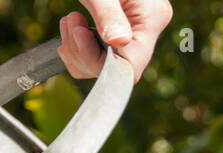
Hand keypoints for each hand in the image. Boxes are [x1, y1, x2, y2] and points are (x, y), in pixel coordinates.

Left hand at [57, 1, 172, 80]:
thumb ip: (109, 15)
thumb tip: (118, 43)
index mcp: (152, 18)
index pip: (132, 64)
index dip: (103, 64)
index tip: (79, 38)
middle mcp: (146, 31)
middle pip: (115, 68)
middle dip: (84, 52)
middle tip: (71, 22)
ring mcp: (132, 34)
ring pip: (103, 66)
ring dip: (77, 49)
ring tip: (70, 21)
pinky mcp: (117, 34)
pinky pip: (97, 58)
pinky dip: (78, 49)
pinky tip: (72, 30)